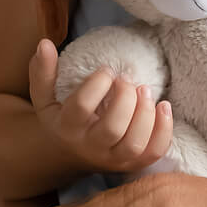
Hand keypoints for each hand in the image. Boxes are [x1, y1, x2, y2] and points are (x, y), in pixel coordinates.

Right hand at [30, 38, 174, 176]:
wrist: (70, 156)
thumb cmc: (61, 118)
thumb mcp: (45, 98)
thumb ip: (43, 72)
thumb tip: (45, 44)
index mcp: (67, 128)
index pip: (81, 107)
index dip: (97, 84)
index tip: (106, 70)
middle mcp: (90, 148)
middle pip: (112, 128)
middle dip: (125, 98)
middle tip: (127, 80)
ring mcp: (114, 159)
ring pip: (134, 144)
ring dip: (145, 114)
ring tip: (145, 90)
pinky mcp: (134, 163)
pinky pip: (154, 152)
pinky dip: (164, 130)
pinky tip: (163, 106)